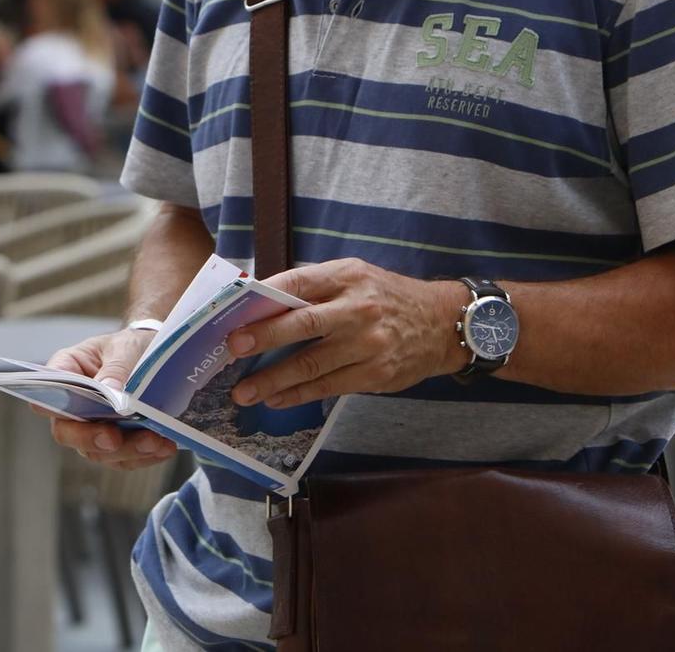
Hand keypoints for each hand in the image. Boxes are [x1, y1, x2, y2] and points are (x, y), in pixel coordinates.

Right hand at [42, 327, 178, 469]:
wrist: (156, 356)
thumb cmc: (132, 345)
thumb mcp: (126, 347)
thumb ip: (117, 368)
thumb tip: (109, 390)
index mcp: (66, 372)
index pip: (47, 395)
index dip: (54, 408)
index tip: (81, 414)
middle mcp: (73, 406)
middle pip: (68, 433)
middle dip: (92, 439)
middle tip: (115, 439)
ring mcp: (93, 428)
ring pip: (99, 452)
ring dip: (128, 451)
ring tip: (155, 442)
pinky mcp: (117, 444)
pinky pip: (125, 458)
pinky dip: (145, 456)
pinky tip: (164, 446)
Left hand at [227, 259, 467, 410]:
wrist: (441, 323)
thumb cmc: (386, 296)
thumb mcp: (355, 275)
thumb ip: (315, 286)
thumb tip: (260, 300)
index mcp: (347, 276)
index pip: (299, 282)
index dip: (265, 297)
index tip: (234, 311)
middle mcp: (357, 308)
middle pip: (302, 324)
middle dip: (263, 337)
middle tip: (232, 348)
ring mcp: (367, 343)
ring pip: (311, 364)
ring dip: (273, 379)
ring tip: (243, 392)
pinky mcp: (374, 373)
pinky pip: (327, 386)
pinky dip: (298, 394)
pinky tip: (276, 399)